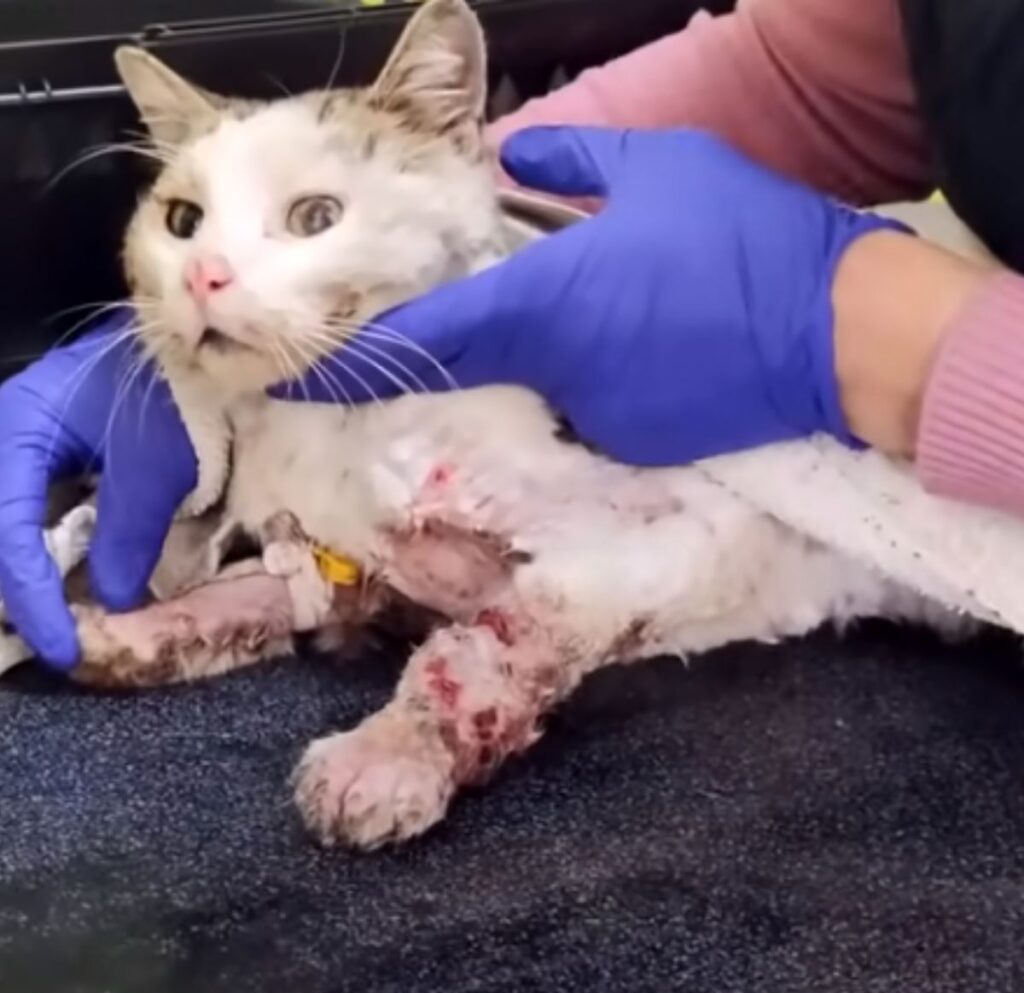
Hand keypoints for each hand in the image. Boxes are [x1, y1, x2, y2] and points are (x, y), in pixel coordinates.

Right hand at [0, 311, 196, 668]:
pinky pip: (21, 512)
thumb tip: (109, 602)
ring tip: (53, 619)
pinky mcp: (36, 453)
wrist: (189, 343)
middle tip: (52, 640)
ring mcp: (15, 444)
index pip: (9, 533)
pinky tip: (57, 582)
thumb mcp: (154, 468)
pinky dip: (35, 551)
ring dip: (21, 573)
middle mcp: (2, 436)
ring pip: (3, 523)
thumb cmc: (171, 392)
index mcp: (16, 431)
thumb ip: (127, 535)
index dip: (34, 599)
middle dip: (14, 590)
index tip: (64, 649)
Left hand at [272, 126, 902, 463]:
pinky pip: (590, 405)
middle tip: (487, 302)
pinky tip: (639, 341)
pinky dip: (594, 375)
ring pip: (540, 383)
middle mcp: (554, 376)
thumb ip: (566, 163)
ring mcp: (595, 419)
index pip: (420, 342)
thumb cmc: (746, 239)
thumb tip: (508, 157)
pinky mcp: (636, 443)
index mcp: (544, 305)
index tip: (294, 373)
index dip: (349, 361)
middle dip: (468, 339)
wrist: (842, 337)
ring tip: (605, 309)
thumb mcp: (655, 170)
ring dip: (547, 352)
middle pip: (480, 364)